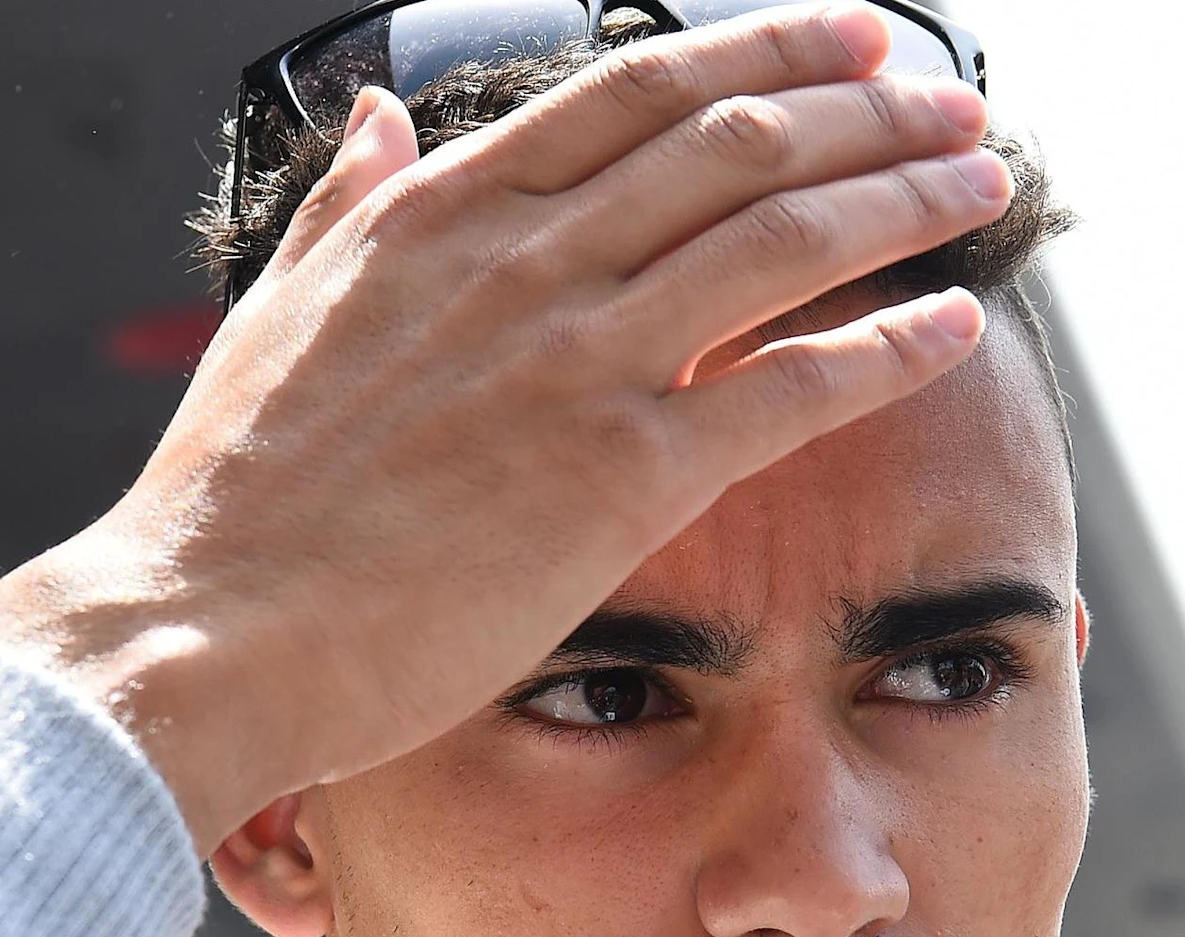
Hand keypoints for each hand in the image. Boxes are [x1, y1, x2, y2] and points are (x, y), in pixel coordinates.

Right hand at [0, 4, 1012, 856]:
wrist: (202, 630)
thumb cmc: (230, 502)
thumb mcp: (276, 311)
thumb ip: (347, 207)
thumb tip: (381, 120)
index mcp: (446, 212)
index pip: (636, 93)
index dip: (762, 54)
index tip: (845, 44)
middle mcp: (525, 260)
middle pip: (737, 141)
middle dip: (864, 112)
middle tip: (950, 102)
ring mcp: (578, 360)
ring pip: (782, 237)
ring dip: (902, 199)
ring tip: (982, 182)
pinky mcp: (620, 474)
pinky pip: (790, 387)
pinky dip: (888, 346)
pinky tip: (955, 324)